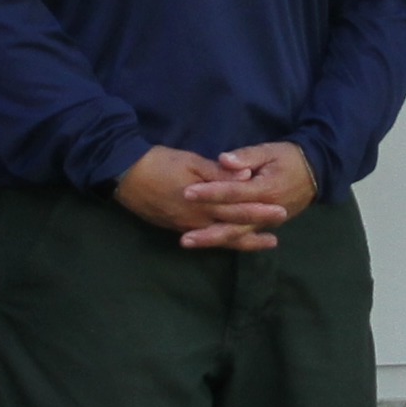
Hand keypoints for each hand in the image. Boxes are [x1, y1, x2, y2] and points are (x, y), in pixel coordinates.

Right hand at [119, 144, 287, 249]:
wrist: (125, 176)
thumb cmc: (160, 163)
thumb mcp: (191, 162)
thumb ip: (218, 173)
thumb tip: (246, 178)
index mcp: (204, 201)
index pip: (238, 209)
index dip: (260, 212)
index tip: (280, 212)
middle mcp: (197, 219)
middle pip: (232, 228)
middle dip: (255, 232)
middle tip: (277, 238)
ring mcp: (187, 226)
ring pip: (219, 238)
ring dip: (242, 242)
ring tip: (262, 244)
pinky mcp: (177, 227)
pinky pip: (205, 237)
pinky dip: (222, 240)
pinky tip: (230, 240)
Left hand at [177, 141, 319, 247]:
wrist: (316, 174)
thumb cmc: (289, 158)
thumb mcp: (269, 151)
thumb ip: (246, 156)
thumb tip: (223, 160)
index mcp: (265, 189)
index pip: (233, 193)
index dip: (210, 193)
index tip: (187, 192)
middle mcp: (265, 210)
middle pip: (233, 224)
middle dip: (207, 231)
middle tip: (183, 235)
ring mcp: (265, 221)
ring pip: (237, 235)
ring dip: (212, 240)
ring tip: (188, 242)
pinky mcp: (264, 224)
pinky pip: (243, 235)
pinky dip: (226, 241)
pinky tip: (206, 244)